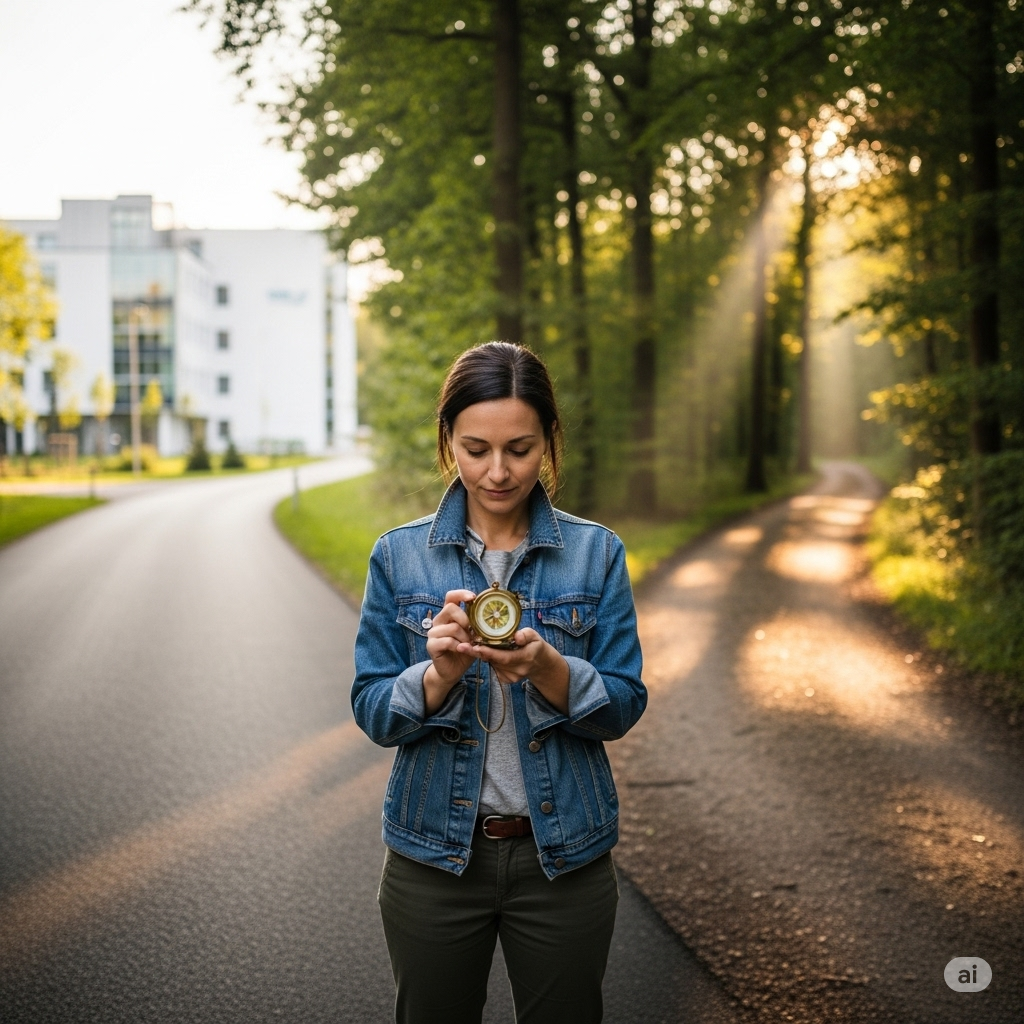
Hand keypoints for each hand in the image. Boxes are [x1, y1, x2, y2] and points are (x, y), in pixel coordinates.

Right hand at [423, 590, 476, 713]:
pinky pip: (448, 641)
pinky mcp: (431, 645)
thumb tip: (490, 615)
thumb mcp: (473, 635)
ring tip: (469, 644)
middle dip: (466, 619)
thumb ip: (476, 624)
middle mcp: (439, 621)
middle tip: (473, 631)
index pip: (451, 596)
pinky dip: (459, 646)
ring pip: (452, 627)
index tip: (473, 597)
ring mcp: (433, 633)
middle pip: (450, 608)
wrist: (452, 671)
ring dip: (465, 637)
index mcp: (448, 615)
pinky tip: (462, 650)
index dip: (461, 594)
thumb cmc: (464, 650)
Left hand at [460, 629, 569, 714]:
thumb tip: (517, 636)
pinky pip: (494, 668)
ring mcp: (512, 677)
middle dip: (478, 653)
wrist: (540, 664)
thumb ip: (527, 635)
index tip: (475, 647)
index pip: (504, 657)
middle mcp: (518, 670)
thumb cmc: (535, 645)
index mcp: (525, 657)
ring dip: (483, 655)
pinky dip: (489, 660)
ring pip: (492, 664)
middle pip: (494, 661)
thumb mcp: (535, 636)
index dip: (489, 653)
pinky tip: (491, 653)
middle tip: (462, 645)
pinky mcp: (507, 680)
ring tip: (475, 644)